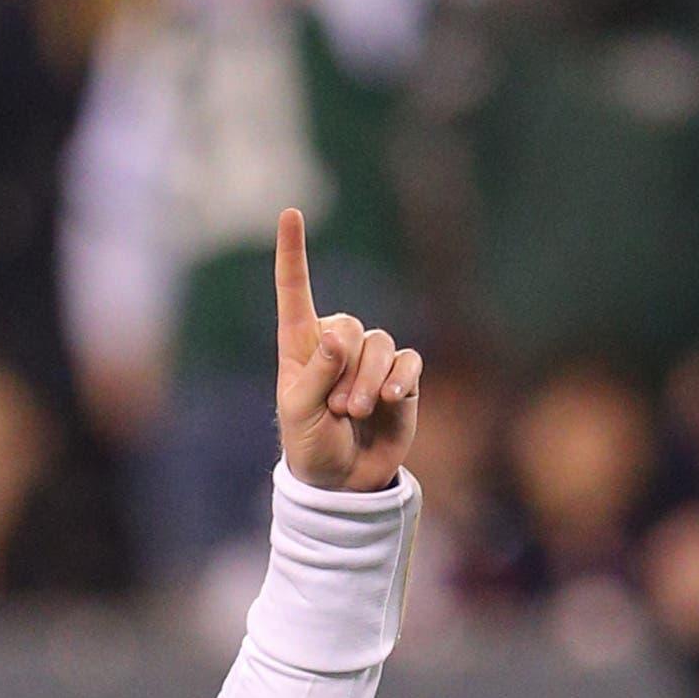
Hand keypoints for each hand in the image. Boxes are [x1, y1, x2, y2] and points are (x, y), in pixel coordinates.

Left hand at [274, 211, 419, 495]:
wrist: (343, 484)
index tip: (290, 213)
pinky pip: (407, 362)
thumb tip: (339, 335)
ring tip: (356, 414)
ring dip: (368, 382)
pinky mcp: (401, 378)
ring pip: (380, 345)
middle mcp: (337, 345)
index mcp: (301, 346)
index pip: (296, 293)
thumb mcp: (301, 414)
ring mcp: (370, 361)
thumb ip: (317, 374)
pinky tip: (391, 400)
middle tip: (337, 409)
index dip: (294, 254)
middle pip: (349, 327)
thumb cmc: (311, 447)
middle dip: (344, 369)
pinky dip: (399, 380)